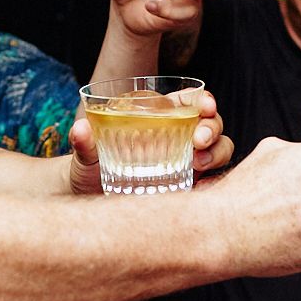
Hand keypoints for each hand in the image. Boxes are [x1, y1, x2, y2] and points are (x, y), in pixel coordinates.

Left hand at [69, 91, 232, 191]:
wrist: (92, 201)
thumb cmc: (91, 168)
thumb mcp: (87, 154)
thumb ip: (84, 142)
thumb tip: (80, 130)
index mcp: (159, 116)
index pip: (190, 100)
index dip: (204, 99)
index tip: (205, 106)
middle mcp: (179, 134)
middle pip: (211, 122)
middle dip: (212, 128)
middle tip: (198, 142)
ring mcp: (189, 160)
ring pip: (220, 148)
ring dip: (216, 153)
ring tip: (197, 166)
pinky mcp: (191, 185)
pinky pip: (215, 179)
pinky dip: (214, 182)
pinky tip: (201, 188)